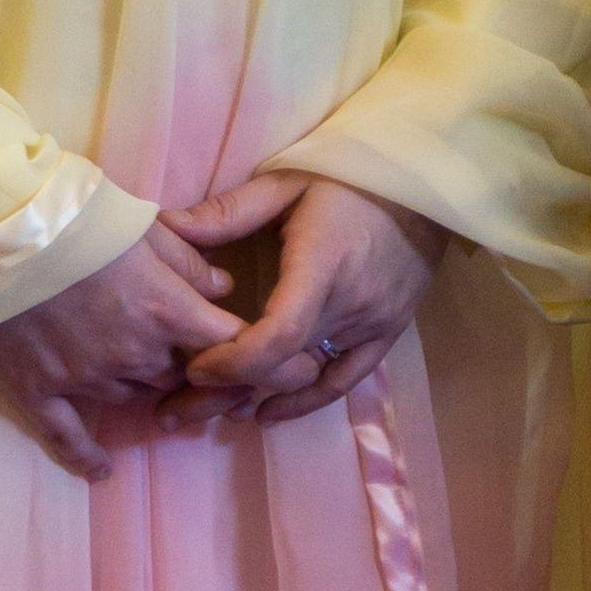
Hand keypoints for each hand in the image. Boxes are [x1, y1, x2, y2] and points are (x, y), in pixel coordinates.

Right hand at [0, 222, 250, 481]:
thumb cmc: (69, 215)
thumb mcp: (140, 223)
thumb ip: (187, 261)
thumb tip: (223, 289)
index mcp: (164, 309)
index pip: (231, 346)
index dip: (254, 354)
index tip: (270, 360)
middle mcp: (133, 353)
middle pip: (180, 375)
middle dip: (186, 363)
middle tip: (182, 349)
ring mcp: (85, 378)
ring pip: (133, 395)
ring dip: (137, 381)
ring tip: (128, 363)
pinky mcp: (38, 391)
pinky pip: (69, 437)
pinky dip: (87, 456)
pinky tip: (101, 471)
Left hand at [162, 174, 445, 422]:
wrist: (423, 185)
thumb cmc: (349, 177)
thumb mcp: (286, 182)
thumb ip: (228, 211)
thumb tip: (167, 227)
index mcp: (322, 263)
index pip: (280, 334)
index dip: (235, 362)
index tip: (194, 369)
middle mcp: (350, 303)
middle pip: (284, 365)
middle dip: (225, 389)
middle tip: (174, 405)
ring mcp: (373, 323)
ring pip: (305, 376)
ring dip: (255, 393)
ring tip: (205, 408)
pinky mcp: (386, 334)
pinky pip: (343, 381)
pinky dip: (304, 402)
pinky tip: (266, 413)